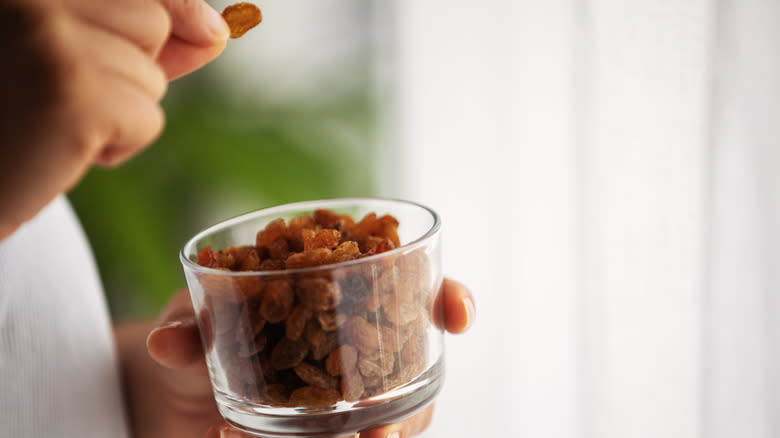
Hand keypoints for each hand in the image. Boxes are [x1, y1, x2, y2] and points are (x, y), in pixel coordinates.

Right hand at [0, 0, 228, 239]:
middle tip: (66, 95)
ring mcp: (49, 38)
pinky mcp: (73, 94)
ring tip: (54, 122)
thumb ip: (131, 36)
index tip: (210, 31)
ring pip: (151, 77)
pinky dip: (119, 146)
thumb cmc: (8, 121)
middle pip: (151, 22)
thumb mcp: (67, 61)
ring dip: (121, 111)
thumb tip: (217, 30)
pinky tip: (62, 150)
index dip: (176, 11)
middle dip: (132, 67)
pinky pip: (148, 120)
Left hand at [123, 278, 474, 437]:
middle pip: (413, 378)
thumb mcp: (196, 321)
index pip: (418, 295)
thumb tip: (170, 342)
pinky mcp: (325, 437)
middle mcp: (359, 353)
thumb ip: (191, 327)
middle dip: (408, 411)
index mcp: (344, 298)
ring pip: (388, 430)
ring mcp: (345, 405)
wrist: (174, 389)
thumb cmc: (201, 331)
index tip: (457, 312)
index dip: (449, 301)